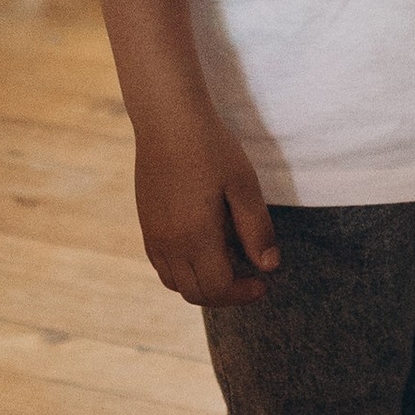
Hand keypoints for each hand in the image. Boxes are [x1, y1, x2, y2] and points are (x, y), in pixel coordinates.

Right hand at [130, 104, 279, 307]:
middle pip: (196, 293)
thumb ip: (256, 229)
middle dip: (225, 294)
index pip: (218, 288)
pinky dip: (183, 272)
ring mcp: (152, 235)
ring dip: (202, 285)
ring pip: (175, 283)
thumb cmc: (210, 148)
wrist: (168, 119)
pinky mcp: (146, 224)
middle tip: (250, 279)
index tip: (263, 284)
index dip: (242, 294)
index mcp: (195, 236)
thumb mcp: (243, 185)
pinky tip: (202, 250)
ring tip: (227, 266)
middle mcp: (168, 243)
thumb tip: (269, 267)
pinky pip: (161, 265)